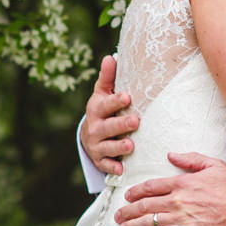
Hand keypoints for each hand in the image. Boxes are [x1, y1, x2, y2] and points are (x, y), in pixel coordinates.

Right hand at [81, 55, 138, 175]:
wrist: (89, 136)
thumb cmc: (103, 109)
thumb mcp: (103, 93)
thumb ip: (108, 77)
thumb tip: (111, 56)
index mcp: (97, 109)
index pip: (106, 104)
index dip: (115, 101)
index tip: (127, 97)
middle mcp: (95, 127)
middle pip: (108, 126)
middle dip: (121, 124)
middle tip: (135, 120)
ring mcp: (96, 145)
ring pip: (107, 147)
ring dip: (118, 147)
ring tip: (130, 145)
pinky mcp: (100, 160)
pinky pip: (106, 165)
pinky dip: (112, 168)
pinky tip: (121, 170)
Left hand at [115, 153, 225, 225]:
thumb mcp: (212, 164)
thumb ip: (190, 159)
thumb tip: (170, 155)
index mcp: (181, 183)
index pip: (150, 187)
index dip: (135, 192)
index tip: (127, 196)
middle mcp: (176, 201)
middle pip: (144, 206)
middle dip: (127, 211)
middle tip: (118, 215)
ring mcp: (180, 219)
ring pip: (148, 223)